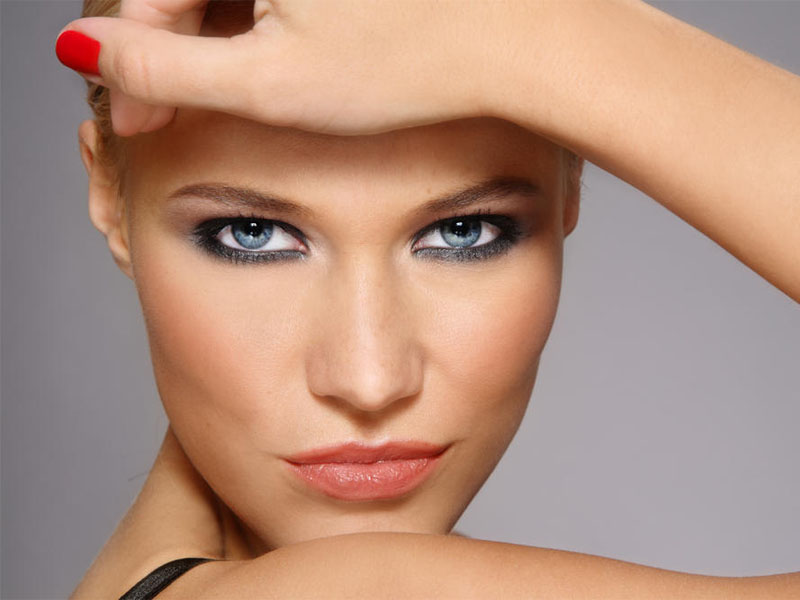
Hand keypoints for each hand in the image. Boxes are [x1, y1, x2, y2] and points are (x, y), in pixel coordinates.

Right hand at [56, 0, 500, 136]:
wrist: (519, 41)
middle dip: (174, 46)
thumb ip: (164, 65)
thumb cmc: (412, 67)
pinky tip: (278, 52)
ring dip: (215, 32)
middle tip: (171, 111)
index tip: (137, 119)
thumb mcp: (272, 83)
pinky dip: (261, 13)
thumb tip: (82, 50)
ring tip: (230, 88)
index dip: (134, 61)